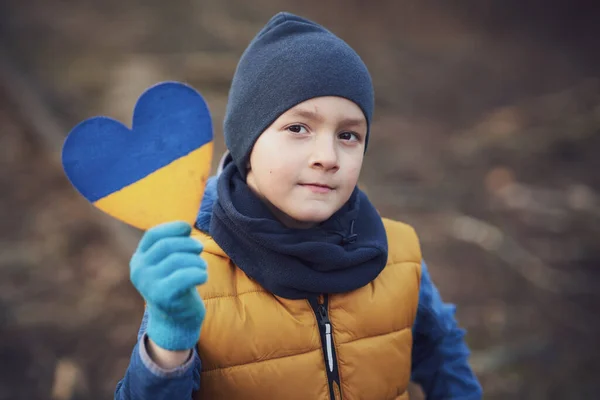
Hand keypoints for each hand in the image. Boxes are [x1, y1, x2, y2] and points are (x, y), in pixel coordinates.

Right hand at [130, 221, 207, 350]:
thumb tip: (186, 225)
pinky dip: (199, 273)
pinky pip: (185, 276)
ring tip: (201, 267)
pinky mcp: (163, 296)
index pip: (152, 235)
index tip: (188, 228)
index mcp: (139, 260)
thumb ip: (173, 245)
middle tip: (199, 249)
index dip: (172, 227)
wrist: (175, 321)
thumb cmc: (176, 286)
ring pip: (178, 260)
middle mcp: (140, 271)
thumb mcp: (168, 264)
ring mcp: (149, 284)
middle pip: (167, 245)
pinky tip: (203, 277)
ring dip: (196, 260)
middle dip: (189, 244)